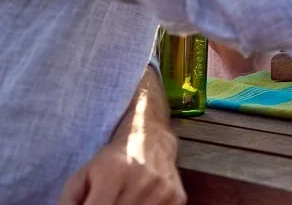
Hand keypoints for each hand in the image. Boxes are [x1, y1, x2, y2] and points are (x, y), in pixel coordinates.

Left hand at [57, 140, 185, 204]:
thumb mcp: (82, 177)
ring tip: (118, 202)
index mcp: (113, 176)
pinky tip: (137, 203)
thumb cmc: (111, 161)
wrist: (152, 139)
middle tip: (104, 204)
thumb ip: (68, 203)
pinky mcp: (178, 198)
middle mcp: (142, 183)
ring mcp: (163, 193)